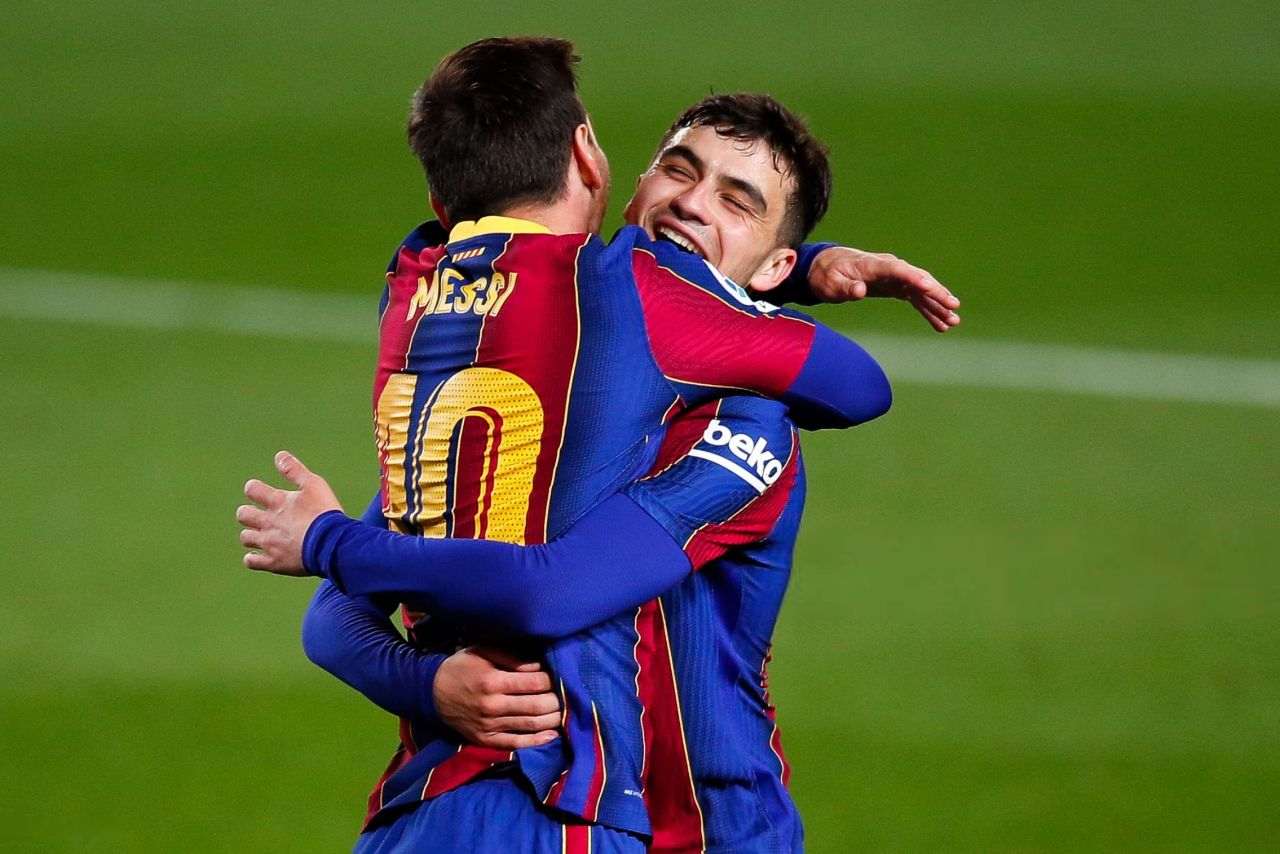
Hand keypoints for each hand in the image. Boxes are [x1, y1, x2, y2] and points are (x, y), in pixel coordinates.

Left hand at [237, 451, 342, 574]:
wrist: (333, 544)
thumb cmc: (325, 513)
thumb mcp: (314, 485)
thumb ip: (295, 470)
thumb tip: (279, 456)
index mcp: (277, 502)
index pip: (252, 489)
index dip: (254, 489)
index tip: (262, 492)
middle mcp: (268, 522)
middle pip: (243, 515)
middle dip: (248, 513)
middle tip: (261, 515)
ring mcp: (269, 544)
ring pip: (245, 538)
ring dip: (252, 535)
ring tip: (264, 535)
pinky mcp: (274, 563)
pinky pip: (252, 562)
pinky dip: (253, 559)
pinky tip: (261, 556)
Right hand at [433, 647, 561, 749]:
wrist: (432, 693)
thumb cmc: (462, 667)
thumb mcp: (482, 651)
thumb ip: (511, 657)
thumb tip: (539, 666)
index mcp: (492, 681)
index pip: (534, 682)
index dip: (552, 680)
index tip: (561, 676)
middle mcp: (492, 706)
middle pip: (536, 706)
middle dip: (557, 701)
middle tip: (569, 696)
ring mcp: (489, 726)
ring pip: (530, 725)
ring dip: (552, 720)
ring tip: (566, 713)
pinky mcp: (486, 740)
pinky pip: (516, 744)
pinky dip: (536, 741)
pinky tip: (552, 735)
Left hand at [809, 247, 960, 331]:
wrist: (827, 267)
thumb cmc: (828, 275)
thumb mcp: (831, 283)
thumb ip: (846, 287)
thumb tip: (860, 291)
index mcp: (874, 265)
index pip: (898, 269)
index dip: (914, 277)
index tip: (929, 287)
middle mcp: (890, 268)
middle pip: (918, 279)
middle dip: (936, 293)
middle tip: (953, 307)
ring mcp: (895, 277)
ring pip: (921, 291)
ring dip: (938, 306)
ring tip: (954, 321)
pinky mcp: (896, 287)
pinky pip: (917, 299)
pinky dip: (928, 310)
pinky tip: (941, 324)